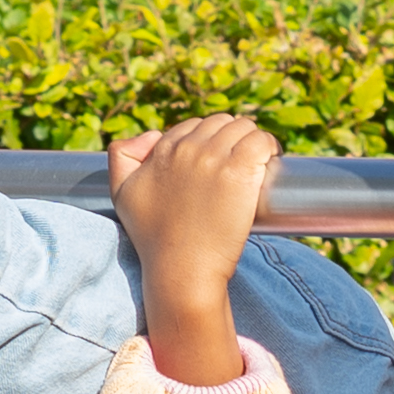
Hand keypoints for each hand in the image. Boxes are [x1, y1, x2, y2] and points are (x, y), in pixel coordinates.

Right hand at [107, 114, 277, 383]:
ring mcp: (214, 159)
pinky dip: (268, 145)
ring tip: (261, 159)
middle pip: (221, 123)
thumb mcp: (123, 194)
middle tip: (243, 159)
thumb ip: (122, 156)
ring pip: (243, 127)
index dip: (210, 140)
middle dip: (233, 137)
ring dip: (254, 140)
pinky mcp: (239, 173)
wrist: (181, 269)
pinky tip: (271, 158)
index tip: (220, 159)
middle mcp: (187, 149)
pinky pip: (260, 141)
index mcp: (163, 150)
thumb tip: (153, 135)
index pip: (194, 126)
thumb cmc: (154, 239)